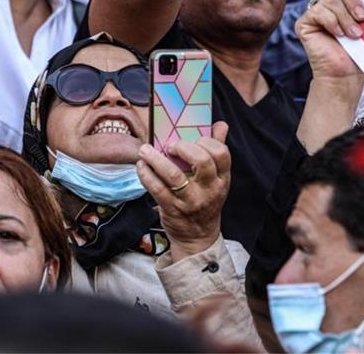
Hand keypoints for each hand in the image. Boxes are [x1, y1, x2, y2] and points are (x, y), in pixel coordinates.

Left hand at [136, 122, 230, 260]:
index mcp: (221, 179)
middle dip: (183, 147)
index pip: (221, 154)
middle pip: (202, 161)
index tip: (194, 138)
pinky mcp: (172, 210)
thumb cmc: (206, 202)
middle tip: (170, 145)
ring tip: (145, 150)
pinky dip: (146, 174)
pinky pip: (156, 189)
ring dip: (156, 159)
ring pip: (174, 175)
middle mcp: (209, 190)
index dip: (207, 141)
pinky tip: (141, 166)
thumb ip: (217, 151)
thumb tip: (221, 125)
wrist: (198, 238)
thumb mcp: (217, 180)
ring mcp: (190, 201)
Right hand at [296, 0, 363, 79]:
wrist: (345, 75)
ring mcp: (314, 13)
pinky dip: (332, 22)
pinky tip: (339, 35)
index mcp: (341, 2)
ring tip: (355, 34)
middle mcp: (325, 5)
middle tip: (363, 17)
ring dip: (345, 17)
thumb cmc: (359, 52)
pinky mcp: (304, 24)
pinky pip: (319, 12)